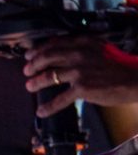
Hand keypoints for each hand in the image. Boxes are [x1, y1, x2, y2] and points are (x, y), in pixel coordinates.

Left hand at [23, 38, 137, 112]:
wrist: (136, 79)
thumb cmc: (120, 66)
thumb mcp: (101, 49)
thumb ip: (83, 47)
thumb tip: (63, 51)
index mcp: (84, 43)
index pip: (54, 44)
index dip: (38, 50)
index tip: (29, 55)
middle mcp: (79, 55)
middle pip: (46, 58)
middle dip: (32, 65)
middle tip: (26, 71)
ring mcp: (79, 71)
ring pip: (49, 77)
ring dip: (35, 83)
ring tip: (30, 86)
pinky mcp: (82, 88)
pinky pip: (60, 99)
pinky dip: (48, 106)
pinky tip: (41, 111)